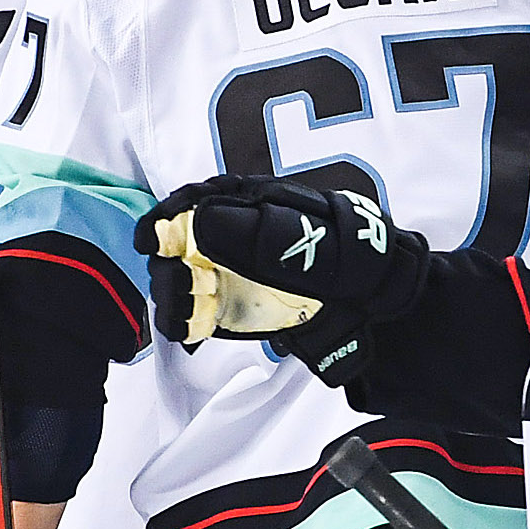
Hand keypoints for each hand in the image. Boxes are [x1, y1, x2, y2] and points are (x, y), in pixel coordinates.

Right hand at [137, 176, 427, 382]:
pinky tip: (188, 331)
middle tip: (173, 281)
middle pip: (178, 237)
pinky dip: (182, 320)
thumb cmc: (351, 258)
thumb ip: (266, 234)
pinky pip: (191, 310)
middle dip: (166, 258)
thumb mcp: (318, 240)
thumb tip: (201, 224)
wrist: (376, 303)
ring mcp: (224, 269)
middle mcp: (228, 231)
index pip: (199, 197)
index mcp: (250, 201)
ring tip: (184, 311)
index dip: (170, 214)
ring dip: (172, 291)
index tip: (152, 236)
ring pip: (178, 273)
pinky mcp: (225, 305)